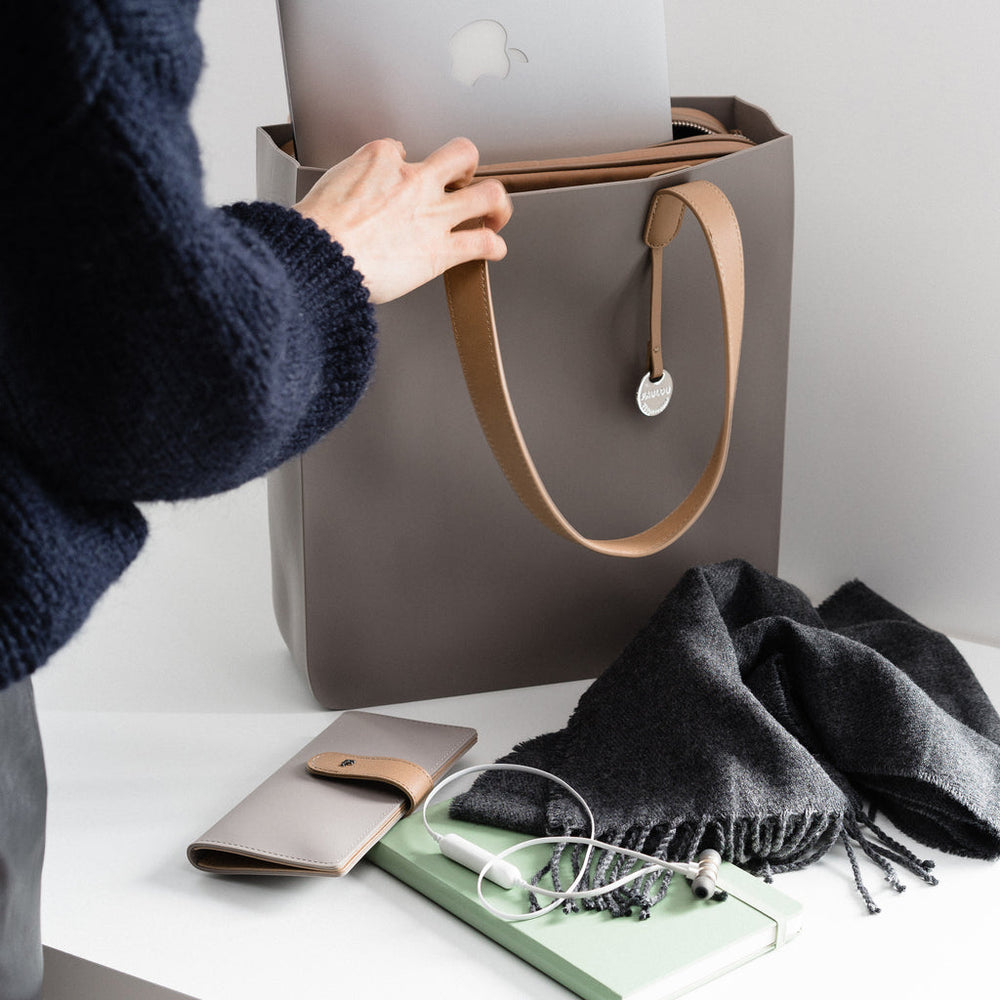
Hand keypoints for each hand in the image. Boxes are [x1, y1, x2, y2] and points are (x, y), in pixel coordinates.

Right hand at [293, 136, 511, 304]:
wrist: (320, 256)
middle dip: (470, 167)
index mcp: (383, 159)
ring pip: (488, 195)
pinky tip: (492, 249)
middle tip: (465, 183)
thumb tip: (365, 174)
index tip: (401, 182)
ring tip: (494, 215)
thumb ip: (355, 174)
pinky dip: (494, 246)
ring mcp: (432, 215)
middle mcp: (415, 181)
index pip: (403, 151)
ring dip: (497, 205)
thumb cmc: (318, 228)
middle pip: (463, 155)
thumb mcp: (331, 180)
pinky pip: (482, 243)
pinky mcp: (440, 251)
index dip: (403, 166)